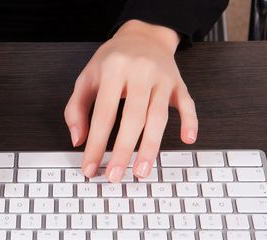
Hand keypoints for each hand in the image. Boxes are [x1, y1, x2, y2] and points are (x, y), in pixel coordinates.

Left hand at [64, 20, 197, 181]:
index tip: (90, 166)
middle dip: (124, 151)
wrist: (143, 35)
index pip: (104, 114)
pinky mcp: (179, 83)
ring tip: (141, 171)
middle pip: (133, 118)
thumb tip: (78, 140)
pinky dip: (190, 121)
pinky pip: (187, 104)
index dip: (96, 144)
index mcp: (114, 70)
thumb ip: (76, 109)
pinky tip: (187, 139)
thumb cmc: (112, 61)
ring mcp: (162, 78)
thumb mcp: (86, 78)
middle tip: (116, 176)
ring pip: (159, 116)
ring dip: (151, 147)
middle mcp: (140, 73)